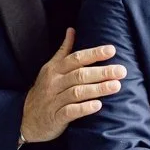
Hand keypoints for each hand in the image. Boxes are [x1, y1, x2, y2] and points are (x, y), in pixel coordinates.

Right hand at [20, 28, 126, 143]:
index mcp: (54, 70)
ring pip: (77, 92)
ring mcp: (54, 100)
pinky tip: (98, 105)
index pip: (76, 58)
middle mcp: (54, 83)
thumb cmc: (45, 91)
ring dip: (97, 89)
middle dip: (102, 72)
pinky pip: (70, 112)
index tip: (112, 50)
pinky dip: (84, 108)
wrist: (27, 120)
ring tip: (116, 86)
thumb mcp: (50, 69)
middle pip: (79, 75)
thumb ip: (63, 51)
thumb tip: (72, 30)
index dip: (94, 54)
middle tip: (122, 71)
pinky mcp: (55, 117)